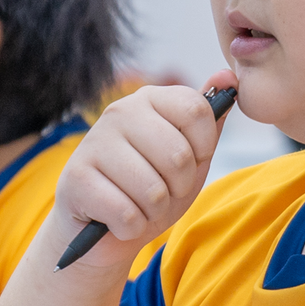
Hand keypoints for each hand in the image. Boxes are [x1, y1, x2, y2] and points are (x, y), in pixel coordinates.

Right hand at [51, 71, 236, 271]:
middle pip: (179, 155)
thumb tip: (228, 75)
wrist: (104, 230)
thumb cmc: (151, 188)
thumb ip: (209, 121)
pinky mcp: (76, 178)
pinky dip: (130, 227)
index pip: (196, 110)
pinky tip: (117, 219)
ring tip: (138, 205)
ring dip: (154, 211)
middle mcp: (119, 112)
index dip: (203, 147)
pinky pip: (127, 214)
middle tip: (162, 190)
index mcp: (149, 99)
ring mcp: (94, 142)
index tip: (191, 161)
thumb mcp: (189, 156)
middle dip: (179, 187)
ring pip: (153, 191)